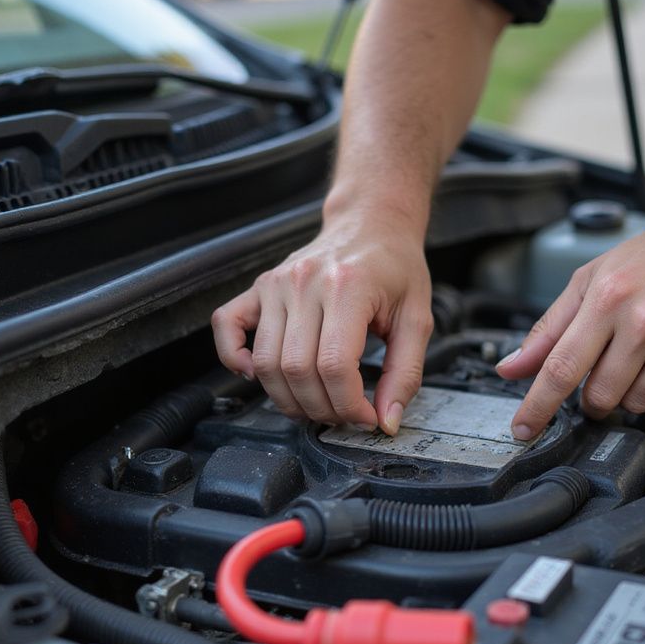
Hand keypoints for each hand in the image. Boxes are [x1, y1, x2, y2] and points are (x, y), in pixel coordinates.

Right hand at [212, 213, 433, 434]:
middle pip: (297, 370)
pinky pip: (227, 325)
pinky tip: (257, 374)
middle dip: (321, 407)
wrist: (373, 224)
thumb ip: (405, 373)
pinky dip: (234, 357)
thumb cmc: (396, 267)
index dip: (348, 405)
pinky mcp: (260, 286)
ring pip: (265, 361)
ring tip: (314, 404)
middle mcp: (305, 283)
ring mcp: (277, 284)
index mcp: (348, 287)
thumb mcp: (417, 319)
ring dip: (287, 398)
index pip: (334, 366)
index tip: (365, 417)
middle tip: (343, 414)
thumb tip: (387, 419)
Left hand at [496, 202, 644, 437]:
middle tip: (610, 364)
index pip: (559, 367)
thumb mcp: (597, 275)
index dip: (536, 406)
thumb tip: (512, 367)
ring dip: (633, 391)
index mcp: (608, 298)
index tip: (522, 430)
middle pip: (597, 396)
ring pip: (636, 405)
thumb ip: (551, 326)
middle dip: (594, 393)